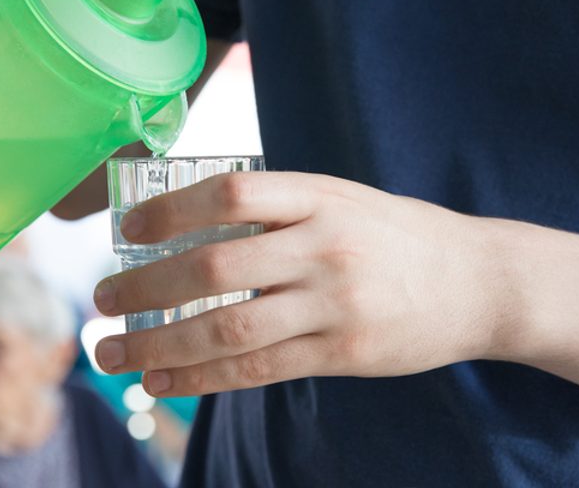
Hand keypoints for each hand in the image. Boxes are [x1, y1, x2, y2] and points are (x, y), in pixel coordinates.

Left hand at [93, 172, 514, 395]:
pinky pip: (260, 370)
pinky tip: (164, 381)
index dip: (170, 212)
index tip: (127, 231)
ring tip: (114, 353)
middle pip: (217, 268)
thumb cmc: (397, 233)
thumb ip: (278, 207)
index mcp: (321, 196)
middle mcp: (325, 246)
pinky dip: (204, 379)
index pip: (231, 196)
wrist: (478, 281)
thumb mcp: (342, 198)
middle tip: (100, 300)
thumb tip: (192, 224)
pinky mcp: (345, 354)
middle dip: (146, 288)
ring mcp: (336, 304)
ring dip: (161, 345)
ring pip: (230, 329)